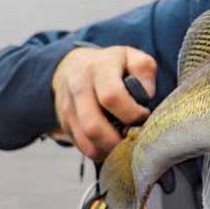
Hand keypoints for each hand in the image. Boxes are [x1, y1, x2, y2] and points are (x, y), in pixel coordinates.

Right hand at [51, 46, 155, 160]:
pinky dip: (100, 151)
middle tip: (134, 137)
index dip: (132, 113)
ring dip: (109, 149)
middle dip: (118, 140)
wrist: (74, 66)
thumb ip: (144, 70)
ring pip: (86, 141)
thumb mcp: (132, 57)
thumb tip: (145, 95)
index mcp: (99, 68)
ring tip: (124, 142)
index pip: (112, 96)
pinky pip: (82, 146)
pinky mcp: (64, 123)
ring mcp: (67, 107)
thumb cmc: (113, 65)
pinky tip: (112, 143)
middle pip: (93, 126)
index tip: (143, 115)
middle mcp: (78, 87)